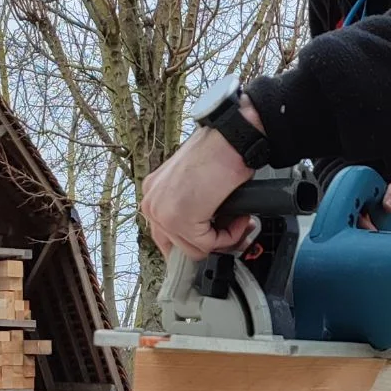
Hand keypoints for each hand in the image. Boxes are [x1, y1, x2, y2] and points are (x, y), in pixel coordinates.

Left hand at [140, 97, 262, 257]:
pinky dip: (230, 236)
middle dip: (212, 243)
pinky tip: (239, 218)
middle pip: (179, 247)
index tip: (217, 238)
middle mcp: (151, 203)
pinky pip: (208, 244)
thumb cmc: (221, 153)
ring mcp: (162, 212)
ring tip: (239, 220)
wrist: (231, 140)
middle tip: (235, 230)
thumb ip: (192, 209)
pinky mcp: (179, 219)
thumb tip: (206, 234)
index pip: (166, 237)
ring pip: (195, 249)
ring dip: (224, 238)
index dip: (196, 242)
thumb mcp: (196, 184)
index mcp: (153, 193)